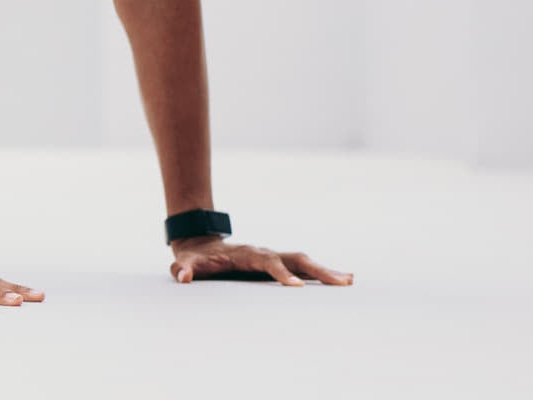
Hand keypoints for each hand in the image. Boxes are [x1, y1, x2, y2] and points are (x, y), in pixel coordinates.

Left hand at [169, 236, 353, 285]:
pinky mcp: (277, 264)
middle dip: (317, 270)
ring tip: (350, 281)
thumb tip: (183, 276)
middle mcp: (264, 253)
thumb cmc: (195, 258)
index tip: (297, 287)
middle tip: (341, 282)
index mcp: (246, 254)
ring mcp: (273, 257)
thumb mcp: (185, 263)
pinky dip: (321, 274)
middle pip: (294, 258)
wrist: (200, 245)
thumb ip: (183, 269)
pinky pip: (302, 268)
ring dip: (325, 271)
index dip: (280, 273)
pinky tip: (342, 280)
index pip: (267, 262)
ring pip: (303, 262)